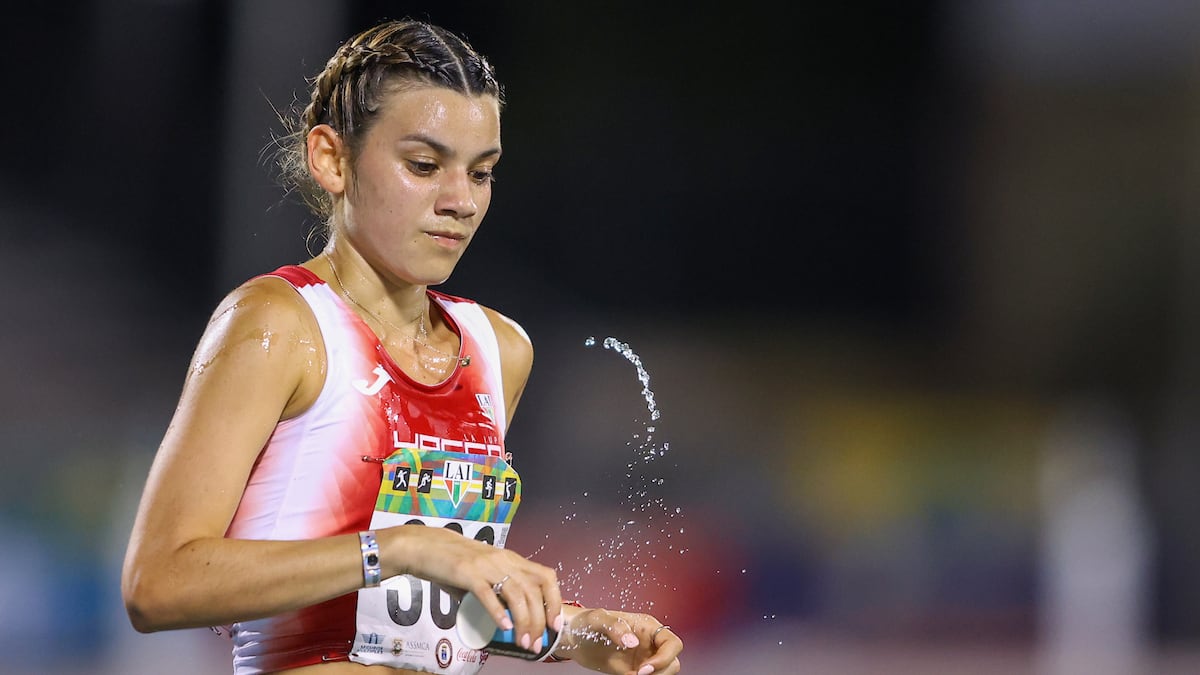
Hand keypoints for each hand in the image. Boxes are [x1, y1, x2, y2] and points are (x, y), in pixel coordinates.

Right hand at [383, 524, 562, 653]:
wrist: (425, 547)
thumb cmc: (453, 561)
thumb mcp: (483, 570)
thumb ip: (496, 589)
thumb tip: (504, 616)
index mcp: (511, 559)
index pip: (545, 576)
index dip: (555, 601)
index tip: (554, 625)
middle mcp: (504, 560)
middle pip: (534, 590)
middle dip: (540, 620)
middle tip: (536, 643)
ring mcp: (487, 566)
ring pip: (517, 594)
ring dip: (523, 621)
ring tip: (522, 642)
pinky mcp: (468, 573)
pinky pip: (488, 594)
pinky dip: (499, 612)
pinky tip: (504, 627)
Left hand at [557, 607, 682, 674]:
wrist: (573, 638)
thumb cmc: (586, 622)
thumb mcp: (598, 619)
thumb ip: (616, 626)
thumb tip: (633, 642)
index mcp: (648, 627)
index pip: (672, 643)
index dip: (665, 657)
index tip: (645, 667)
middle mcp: (650, 643)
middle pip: (672, 662)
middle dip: (661, 672)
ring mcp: (643, 659)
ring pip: (664, 673)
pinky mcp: (634, 671)